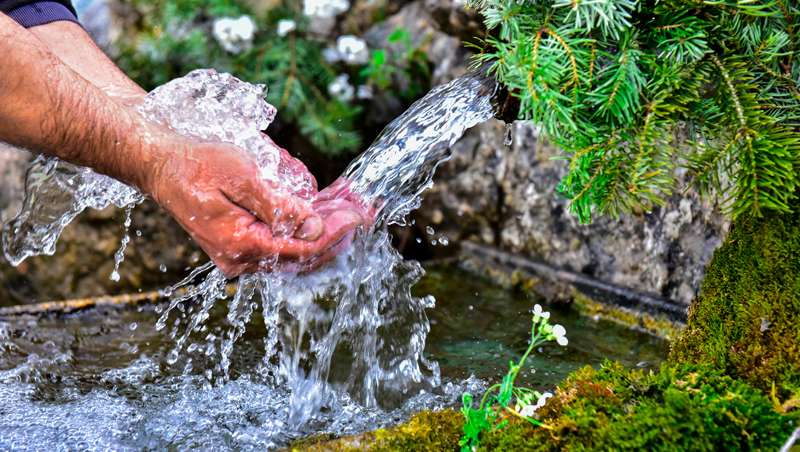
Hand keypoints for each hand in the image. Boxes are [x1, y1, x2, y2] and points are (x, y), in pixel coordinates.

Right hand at [143, 139, 363, 275]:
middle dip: (335, 234)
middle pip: (302, 256)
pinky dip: (302, 227)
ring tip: (347, 206)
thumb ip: (279, 206)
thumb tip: (315, 227)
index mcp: (240, 246)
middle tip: (363, 211)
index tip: (360, 215)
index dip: (335, 234)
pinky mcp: (240, 244)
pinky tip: (319, 207)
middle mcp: (240, 259)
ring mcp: (239, 254)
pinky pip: (280, 241)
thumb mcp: (242, 176)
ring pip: (294, 251)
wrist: (160, 164)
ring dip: (322, 229)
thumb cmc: (197, 164)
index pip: (302, 250)